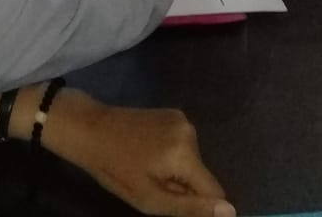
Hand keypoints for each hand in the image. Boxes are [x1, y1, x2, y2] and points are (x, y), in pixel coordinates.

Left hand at [51, 96, 233, 216]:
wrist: (90, 129)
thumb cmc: (116, 169)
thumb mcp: (151, 199)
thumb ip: (191, 208)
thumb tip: (231, 211)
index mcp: (185, 152)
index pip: (215, 191)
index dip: (200, 206)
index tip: (174, 204)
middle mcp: (190, 130)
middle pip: (202, 175)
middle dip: (184, 188)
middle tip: (153, 186)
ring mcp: (181, 118)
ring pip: (192, 162)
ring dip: (177, 173)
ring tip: (147, 170)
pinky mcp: (172, 114)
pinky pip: (183, 146)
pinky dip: (172, 157)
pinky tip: (148, 155)